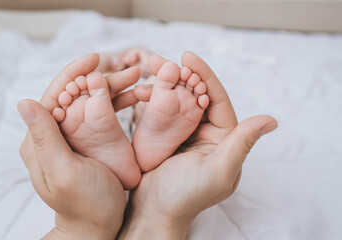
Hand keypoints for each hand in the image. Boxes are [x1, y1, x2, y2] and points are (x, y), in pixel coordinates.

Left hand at [18, 54, 144, 239]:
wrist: (99, 224)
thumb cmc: (83, 203)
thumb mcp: (63, 172)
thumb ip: (45, 138)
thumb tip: (25, 102)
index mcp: (44, 138)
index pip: (54, 96)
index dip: (74, 74)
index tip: (95, 58)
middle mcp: (59, 132)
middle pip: (78, 94)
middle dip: (103, 78)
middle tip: (131, 67)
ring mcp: (78, 136)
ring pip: (94, 101)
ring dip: (116, 87)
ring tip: (139, 76)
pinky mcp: (95, 140)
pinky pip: (106, 114)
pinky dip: (122, 102)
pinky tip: (138, 95)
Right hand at [118, 52, 277, 238]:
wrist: (154, 211)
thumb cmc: (186, 196)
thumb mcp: (218, 171)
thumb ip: (242, 144)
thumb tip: (270, 120)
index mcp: (224, 139)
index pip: (217, 100)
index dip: (204, 77)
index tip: (188, 56)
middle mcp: (208, 133)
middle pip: (197, 96)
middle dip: (181, 75)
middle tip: (162, 58)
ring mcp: (186, 134)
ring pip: (179, 100)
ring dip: (166, 83)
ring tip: (150, 66)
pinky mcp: (167, 136)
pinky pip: (164, 111)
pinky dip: (154, 99)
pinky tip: (142, 89)